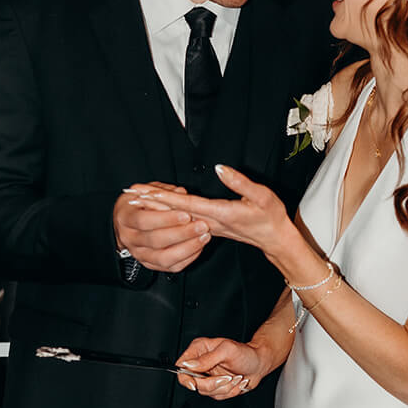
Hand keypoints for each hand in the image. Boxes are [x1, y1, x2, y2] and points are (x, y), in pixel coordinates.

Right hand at [113, 182, 210, 272]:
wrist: (127, 222)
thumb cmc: (138, 204)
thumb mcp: (144, 191)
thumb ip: (162, 191)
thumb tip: (180, 193)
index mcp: (125, 218)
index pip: (143, 221)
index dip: (165, 219)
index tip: (186, 215)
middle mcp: (130, 238)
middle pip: (155, 241)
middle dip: (181, 234)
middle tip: (201, 226)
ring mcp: (140, 254)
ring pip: (164, 258)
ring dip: (187, 248)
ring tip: (204, 236)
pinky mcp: (151, 264)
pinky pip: (171, 266)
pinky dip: (188, 258)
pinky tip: (199, 246)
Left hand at [129, 165, 292, 258]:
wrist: (275, 239)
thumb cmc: (271, 217)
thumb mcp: (261, 196)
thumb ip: (240, 182)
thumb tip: (220, 168)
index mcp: (219, 213)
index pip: (185, 204)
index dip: (164, 197)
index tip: (146, 192)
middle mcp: (210, 222)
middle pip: (175, 212)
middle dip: (152, 203)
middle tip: (131, 194)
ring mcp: (209, 226)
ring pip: (178, 217)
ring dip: (158, 209)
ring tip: (139, 200)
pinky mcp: (211, 226)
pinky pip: (185, 220)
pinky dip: (171, 213)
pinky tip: (161, 209)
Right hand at [175, 336, 265, 400]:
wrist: (259, 364)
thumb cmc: (246, 354)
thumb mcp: (227, 351)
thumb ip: (207, 358)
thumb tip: (189, 365)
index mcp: (199, 350)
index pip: (181, 366)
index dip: (185, 377)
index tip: (194, 384)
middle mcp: (201, 363)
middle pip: (192, 383)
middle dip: (212, 384)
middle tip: (226, 378)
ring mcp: (207, 376)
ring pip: (205, 391)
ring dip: (223, 388)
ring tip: (234, 378)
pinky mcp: (215, 386)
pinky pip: (216, 396)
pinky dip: (229, 391)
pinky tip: (235, 382)